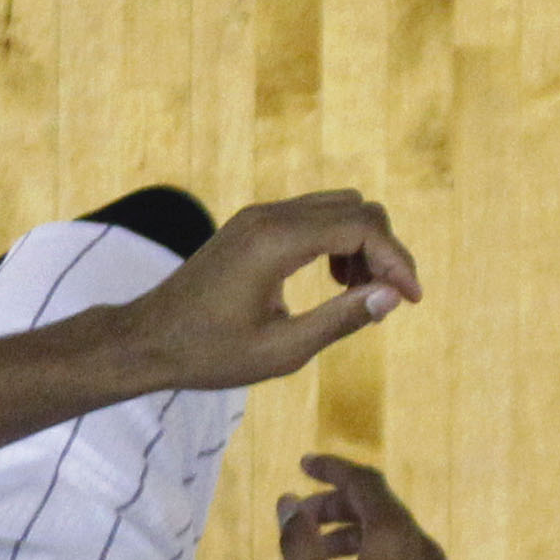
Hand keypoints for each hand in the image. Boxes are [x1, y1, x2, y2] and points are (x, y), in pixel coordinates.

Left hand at [110, 190, 425, 390]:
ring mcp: (259, 216)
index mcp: (276, 243)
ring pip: (340, 206)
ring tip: (361, 294)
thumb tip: (392, 297)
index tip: (412, 301)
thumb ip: (342, 319)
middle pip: (358, 208)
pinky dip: (340, 242)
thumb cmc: (210, 353)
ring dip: (364, 245)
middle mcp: (268, 216)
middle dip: (386, 250)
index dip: (398, 262)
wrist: (148, 340)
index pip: (362, 228)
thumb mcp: (284, 350)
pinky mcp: (254, 225)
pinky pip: (315, 216)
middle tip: (388, 300)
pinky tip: (336, 282)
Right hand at [277, 455, 458, 559]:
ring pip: (396, 539)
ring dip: (356, 535)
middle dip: (338, 506)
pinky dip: (378, 559)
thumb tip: (289, 503)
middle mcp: (427, 552)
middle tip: (303, 521)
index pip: (365, 483)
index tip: (304, 464)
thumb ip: (297, 545)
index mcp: (397, 541)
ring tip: (320, 557)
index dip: (332, 468)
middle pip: (382, 509)